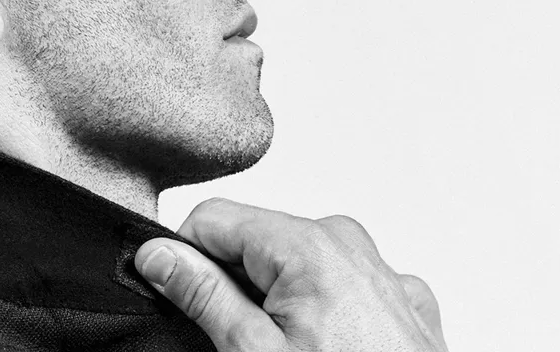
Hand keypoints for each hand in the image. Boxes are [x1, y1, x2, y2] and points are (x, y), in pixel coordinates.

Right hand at [136, 198, 445, 351]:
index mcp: (309, 244)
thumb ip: (202, 294)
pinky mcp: (400, 302)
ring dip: (278, 305)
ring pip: (297, 268)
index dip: (184, 258)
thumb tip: (159, 255)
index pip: (212, 219)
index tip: (178, 298)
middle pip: (255, 243)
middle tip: (241, 345)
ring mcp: (380, 273)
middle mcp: (348, 244)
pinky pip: (339, 289)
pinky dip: (322, 317)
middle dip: (235, 287)